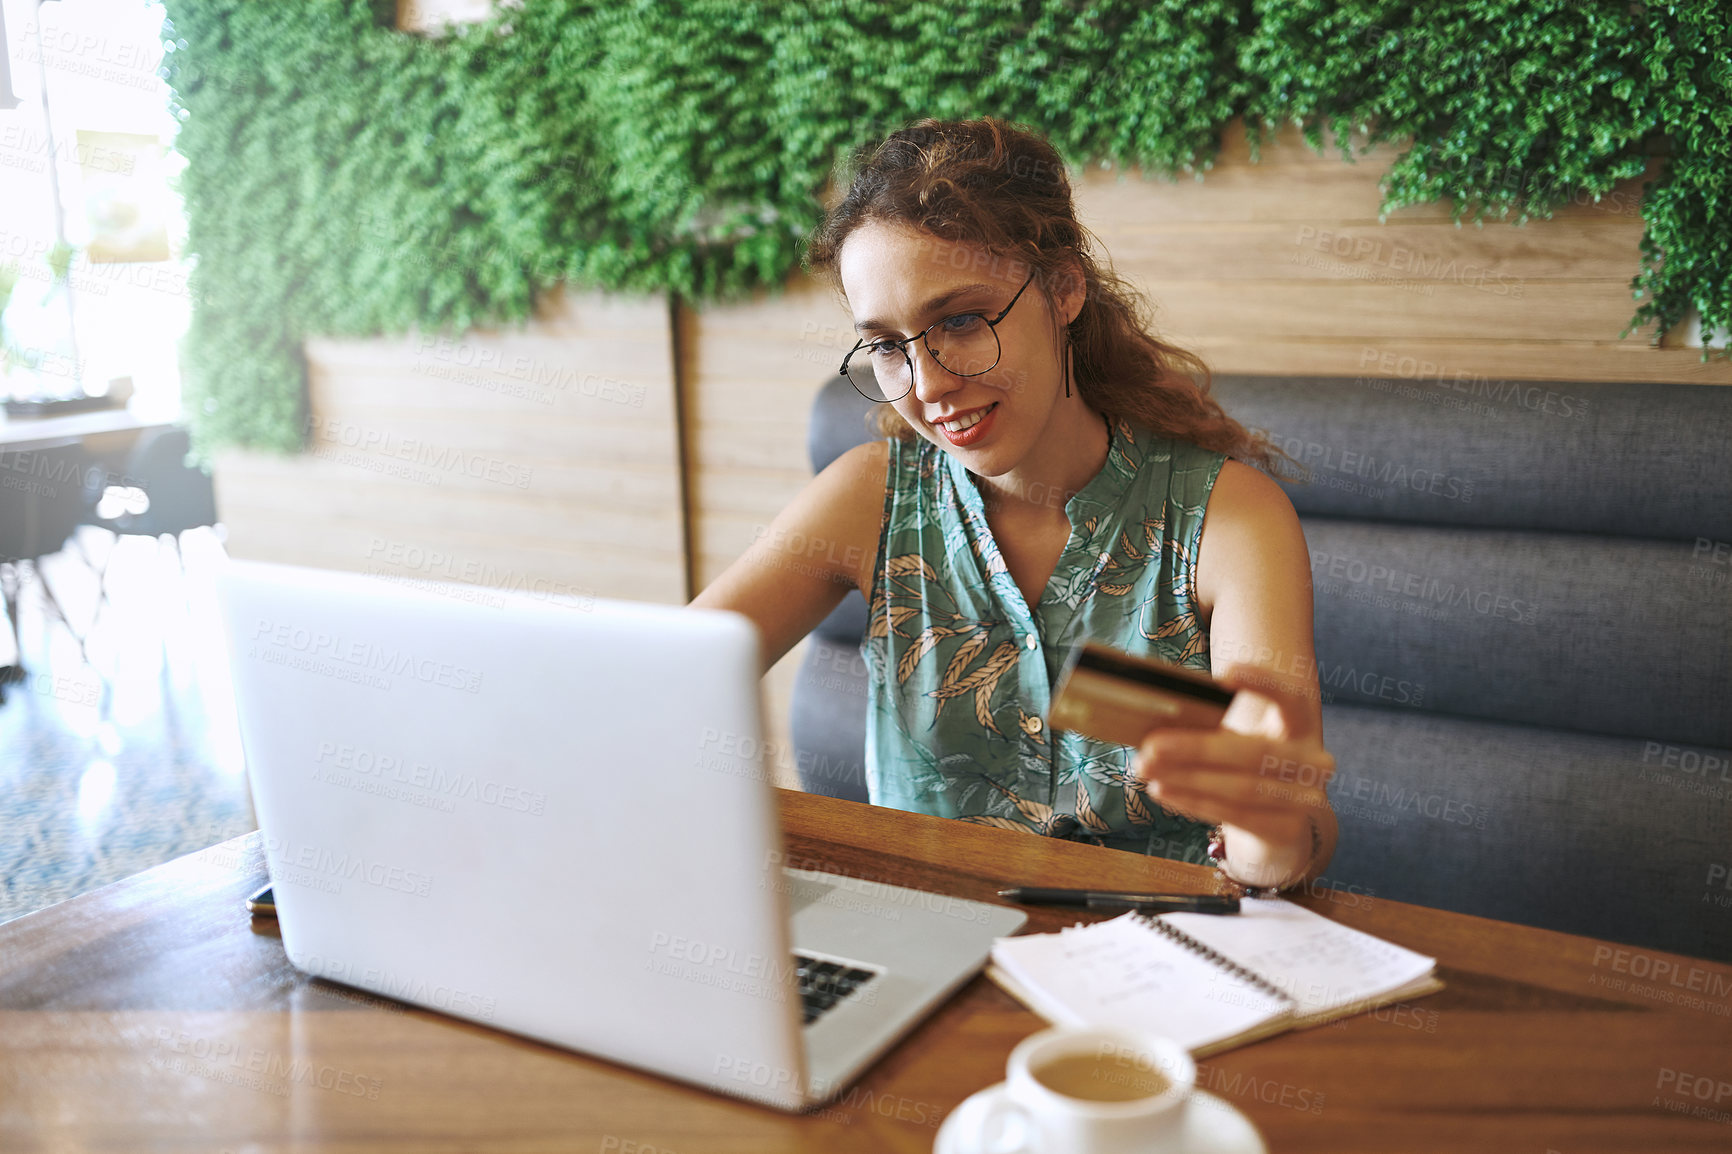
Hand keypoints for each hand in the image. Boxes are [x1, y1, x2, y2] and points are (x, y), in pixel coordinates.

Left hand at [1131, 663, 1335, 889]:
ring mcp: (1304, 799)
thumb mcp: (1238, 737)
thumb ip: (1212, 728)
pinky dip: (1193, 802)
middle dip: (1197, 748)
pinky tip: (1163, 790)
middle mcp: (1312, 761)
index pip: (1291, 699)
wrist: (1277, 814)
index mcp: (1301, 724)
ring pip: (1240, 788)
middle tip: (1152, 745)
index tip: (1224, 676)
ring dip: (1187, 779)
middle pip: (1253, 752)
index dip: (1263, 685)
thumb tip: (1157, 722)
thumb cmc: (1246, 762)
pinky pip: (1234, 814)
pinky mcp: (1286, 829)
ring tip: (1146, 769)